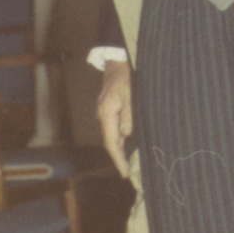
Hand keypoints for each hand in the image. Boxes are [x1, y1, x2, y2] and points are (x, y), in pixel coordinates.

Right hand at [95, 57, 132, 177]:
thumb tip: (127, 134)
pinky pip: (115, 127)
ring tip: (129, 163)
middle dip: (119, 157)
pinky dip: (121, 138)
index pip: (111, 142)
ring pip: (113, 135)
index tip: (124, 172)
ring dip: (120, 148)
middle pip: (111, 141)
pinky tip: (128, 144)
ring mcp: (105, 111)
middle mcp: (103, 115)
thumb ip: (129, 114)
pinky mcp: (110, 108)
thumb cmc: (125, 75)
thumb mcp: (130, 94)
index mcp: (106, 113)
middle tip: (128, 172)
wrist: (117, 60)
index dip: (118, 158)